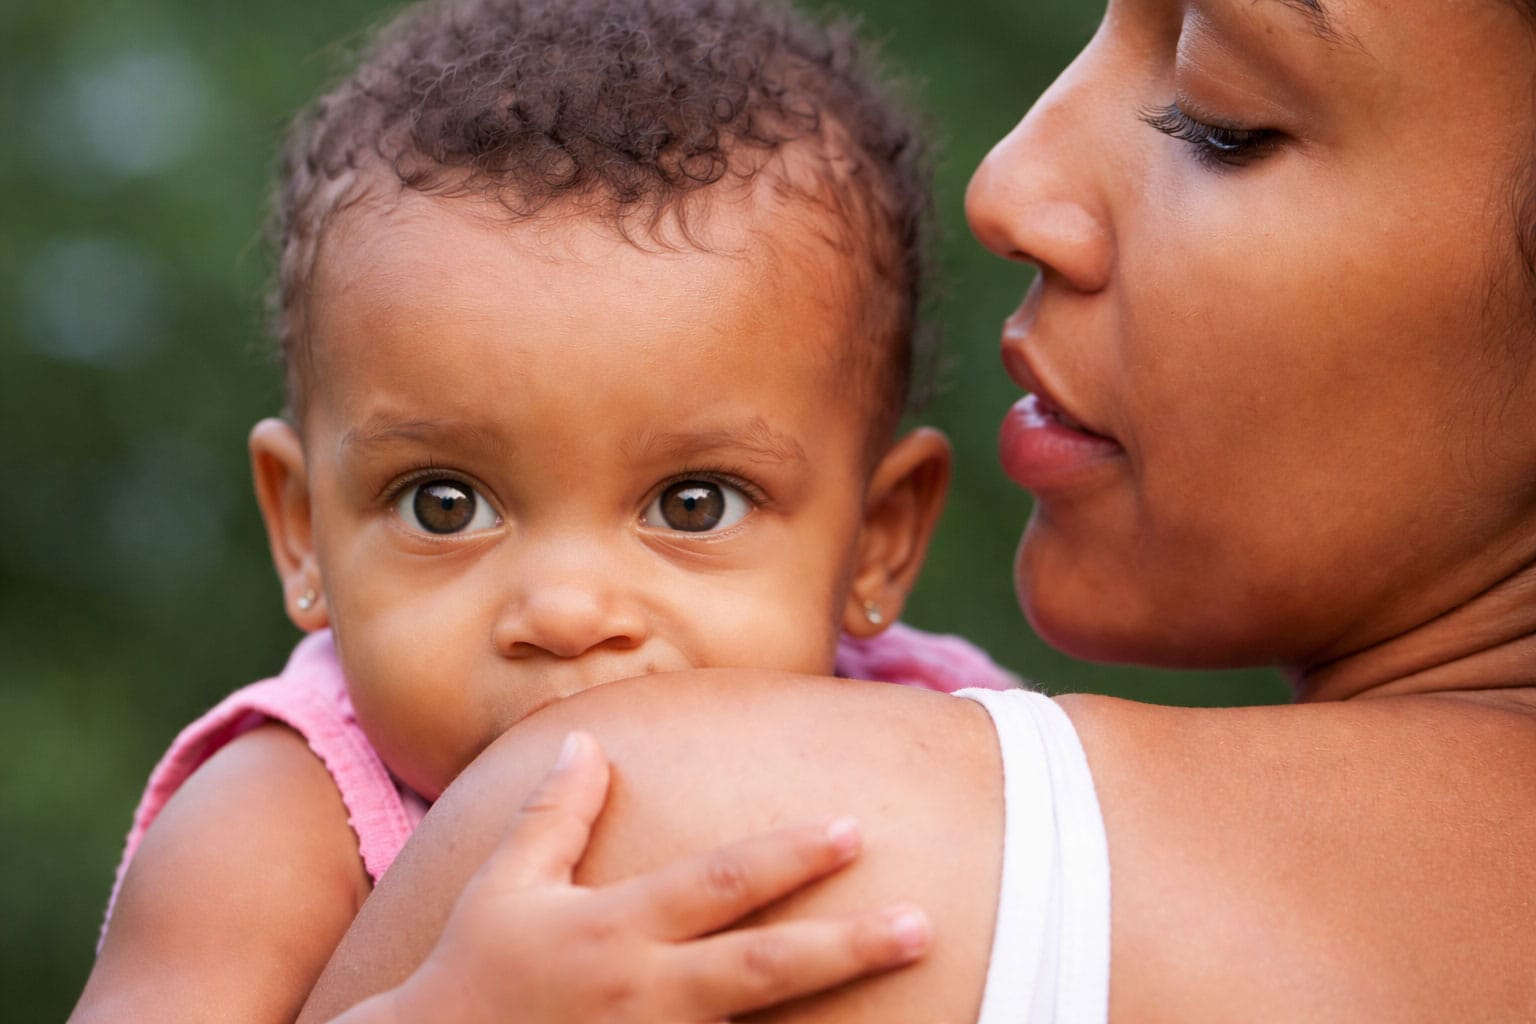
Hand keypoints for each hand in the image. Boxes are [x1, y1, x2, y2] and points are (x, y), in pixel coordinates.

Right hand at [342, 731, 930, 1022]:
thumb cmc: (469, 970)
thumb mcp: (506, 884)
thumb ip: (555, 814)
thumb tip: (589, 742)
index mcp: (615, 927)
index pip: (719, 884)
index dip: (788, 857)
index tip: (853, 830)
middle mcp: (645, 991)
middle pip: (760, 967)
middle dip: (844, 947)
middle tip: (920, 923)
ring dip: (829, 1007)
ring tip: (906, 983)